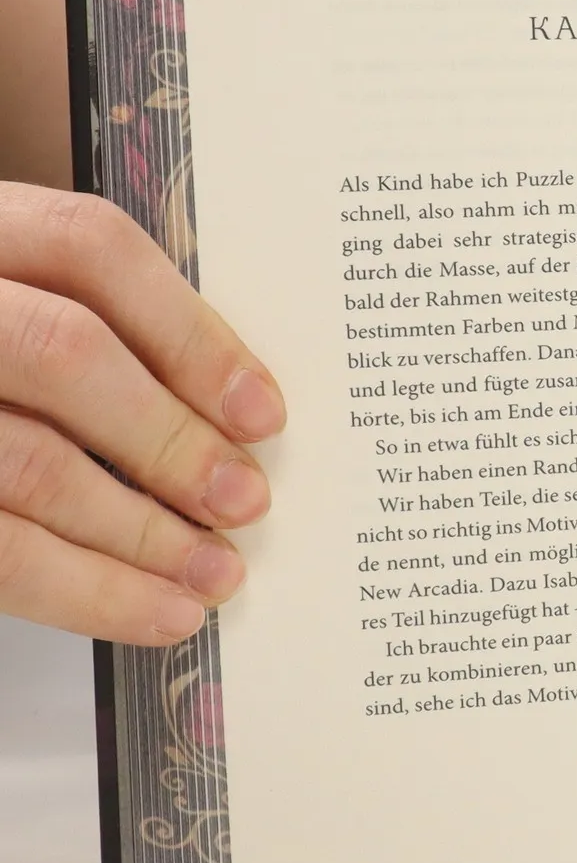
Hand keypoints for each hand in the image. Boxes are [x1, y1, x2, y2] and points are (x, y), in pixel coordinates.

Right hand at [0, 185, 284, 644]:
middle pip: (65, 354)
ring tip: (214, 573)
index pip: (92, 251)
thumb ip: (105, 331)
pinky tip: (155, 611)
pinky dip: (87, 591)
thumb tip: (233, 414)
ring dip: (141, 532)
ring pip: (28, 463)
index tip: (261, 410)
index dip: (190, 334)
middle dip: (170, 438)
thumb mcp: (29, 305)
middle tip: (245, 500)